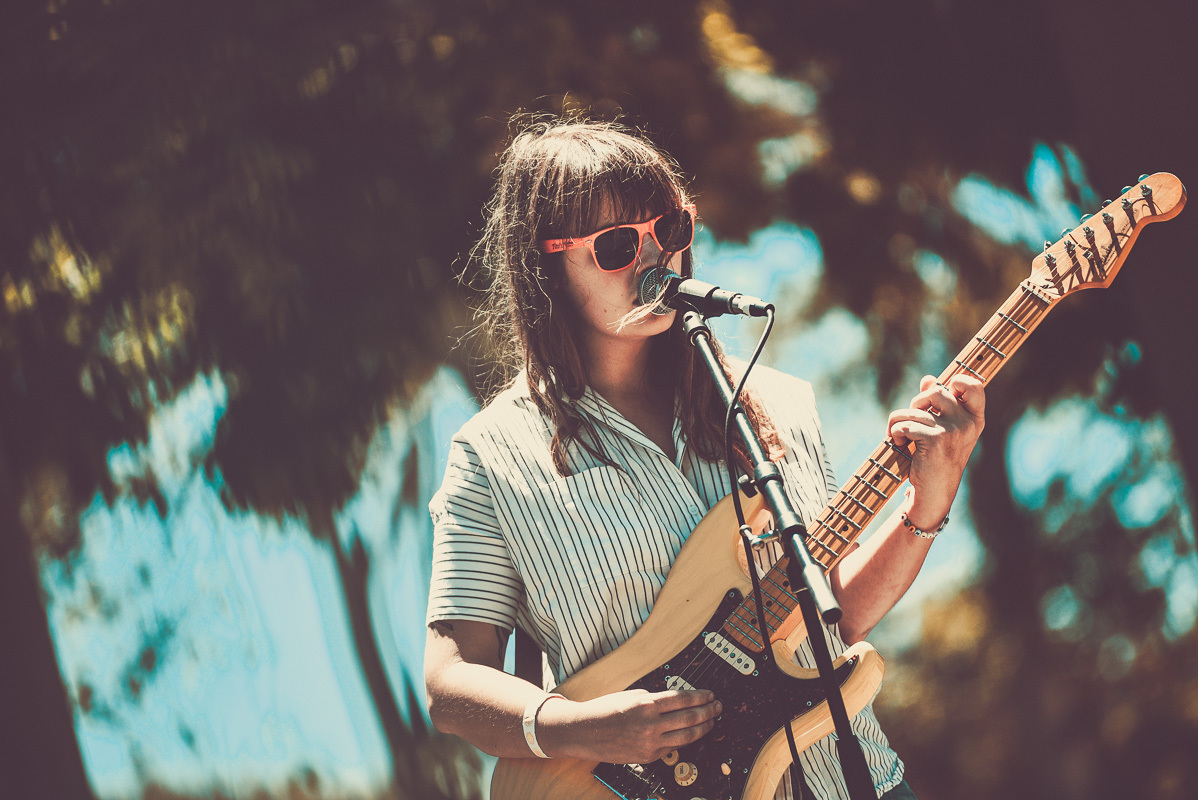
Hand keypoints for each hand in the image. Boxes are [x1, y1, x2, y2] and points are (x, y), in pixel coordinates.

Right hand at [538, 688, 720, 763]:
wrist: (585, 732)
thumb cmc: (605, 710)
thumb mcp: (631, 695)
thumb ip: (654, 698)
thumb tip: (676, 701)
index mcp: (646, 704)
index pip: (683, 699)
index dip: (700, 697)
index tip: (710, 694)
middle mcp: (650, 724)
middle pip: (689, 718)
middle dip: (708, 712)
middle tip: (717, 707)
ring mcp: (650, 743)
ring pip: (686, 736)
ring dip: (703, 728)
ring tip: (712, 721)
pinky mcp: (648, 756)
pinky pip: (673, 747)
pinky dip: (685, 739)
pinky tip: (693, 734)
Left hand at [886, 374, 984, 529]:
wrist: (934, 492)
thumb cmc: (936, 460)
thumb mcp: (941, 430)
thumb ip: (936, 405)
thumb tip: (928, 379)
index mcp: (974, 419)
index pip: (974, 386)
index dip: (956, 382)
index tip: (941, 397)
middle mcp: (967, 423)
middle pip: (934, 391)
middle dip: (915, 404)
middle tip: (911, 422)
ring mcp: (953, 430)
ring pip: (912, 409)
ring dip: (898, 422)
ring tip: (900, 437)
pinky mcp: (935, 438)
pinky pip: (903, 424)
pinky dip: (894, 434)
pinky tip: (899, 446)